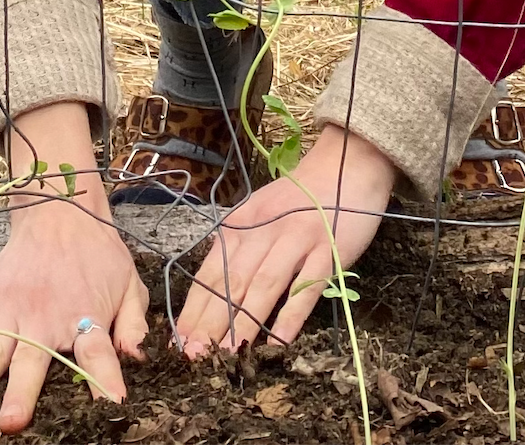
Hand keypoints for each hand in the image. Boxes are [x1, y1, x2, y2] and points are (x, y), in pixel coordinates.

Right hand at [0, 104, 148, 433]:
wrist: (60, 212)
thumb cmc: (98, 255)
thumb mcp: (128, 283)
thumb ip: (132, 324)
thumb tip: (136, 359)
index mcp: (84, 316)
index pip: (96, 352)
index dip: (104, 378)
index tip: (110, 403)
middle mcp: (44, 318)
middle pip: (32, 360)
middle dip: (21, 393)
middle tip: (10, 423)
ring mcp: (10, 312)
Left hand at [176, 124, 396, 356]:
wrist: (345, 166)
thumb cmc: (298, 198)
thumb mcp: (257, 212)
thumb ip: (236, 245)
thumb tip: (208, 283)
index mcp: (241, 224)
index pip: (211, 272)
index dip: (195, 310)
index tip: (179, 343)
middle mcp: (265, 231)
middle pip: (233, 282)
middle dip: (211, 323)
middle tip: (195, 357)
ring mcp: (297, 240)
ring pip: (266, 285)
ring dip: (246, 323)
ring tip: (230, 356)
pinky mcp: (329, 251)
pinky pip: (308, 286)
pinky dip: (292, 314)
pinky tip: (278, 341)